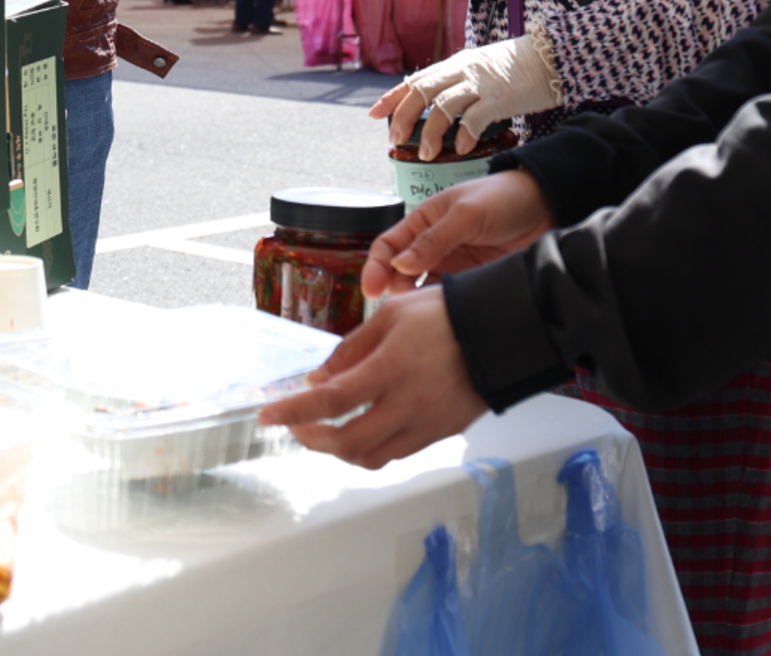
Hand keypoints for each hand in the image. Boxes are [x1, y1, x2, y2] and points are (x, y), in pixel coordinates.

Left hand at [256, 289, 486, 469]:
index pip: (331, 400)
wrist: (503, 330)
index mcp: (391, 368)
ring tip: (325, 432)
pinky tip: (362, 430)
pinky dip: (371, 447)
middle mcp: (408, 403)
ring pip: (372, 457)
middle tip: (297, 429)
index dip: (294, 412)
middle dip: (313, 440)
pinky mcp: (442, 433)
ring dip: (340, 450)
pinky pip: (398, 452)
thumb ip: (352, 348)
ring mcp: (427, 424)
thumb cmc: (446, 314)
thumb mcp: (391, 314)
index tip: (267, 416)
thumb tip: (320, 377)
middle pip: (348, 442)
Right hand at [362, 171, 551, 298]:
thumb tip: (400, 264)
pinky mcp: (469, 282)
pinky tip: (442, 314)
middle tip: (399, 306)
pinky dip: (439, 308)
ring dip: (416, 302)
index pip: (388, 245)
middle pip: (399, 272)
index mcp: (424, 220)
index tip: (371, 289)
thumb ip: (434, 239)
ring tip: (422, 313)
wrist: (547, 209)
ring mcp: (451, 265)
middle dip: (393, 289)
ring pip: (420, 289)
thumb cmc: (504, 198)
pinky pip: (446, 298)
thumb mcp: (466, 214)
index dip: (375, 267)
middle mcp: (432, 245)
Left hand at [368, 34, 557, 159]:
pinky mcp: (500, 97)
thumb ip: (456, 83)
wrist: (548, 57)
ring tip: (428, 154)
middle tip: (396, 139)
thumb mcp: (477, 69)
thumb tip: (433, 103)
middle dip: (403, 116)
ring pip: (444, 106)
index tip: (374, 114)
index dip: (392, 97)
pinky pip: (476, 117)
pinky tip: (462, 149)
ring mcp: (480, 83)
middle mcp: (461, 71)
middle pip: (421, 91)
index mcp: (453, 66)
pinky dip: (465, 134)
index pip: (414, 80)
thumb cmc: (513, 68)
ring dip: (432, 132)